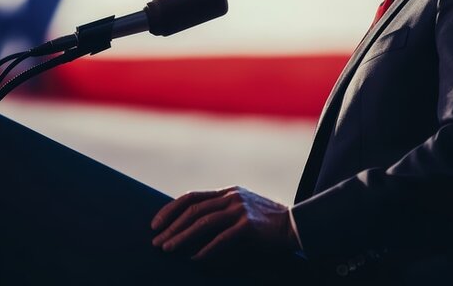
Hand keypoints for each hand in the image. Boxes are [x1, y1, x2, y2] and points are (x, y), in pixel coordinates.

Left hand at [151, 186, 297, 259]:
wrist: (297, 225)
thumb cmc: (268, 224)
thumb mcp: (242, 211)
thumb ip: (221, 213)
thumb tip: (191, 228)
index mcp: (228, 192)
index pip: (191, 197)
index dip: (170, 209)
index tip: (155, 223)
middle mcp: (231, 197)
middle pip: (192, 209)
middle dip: (171, 226)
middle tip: (156, 241)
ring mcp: (240, 209)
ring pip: (202, 222)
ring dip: (182, 236)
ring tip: (167, 248)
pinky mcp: (248, 225)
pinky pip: (221, 238)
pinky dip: (206, 250)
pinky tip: (194, 259)